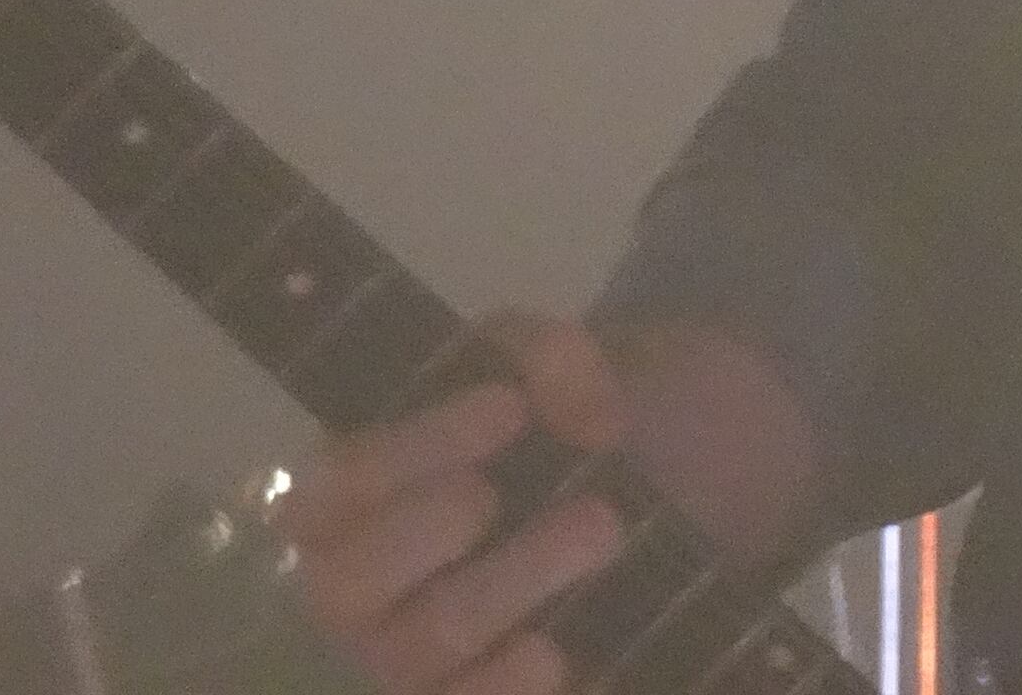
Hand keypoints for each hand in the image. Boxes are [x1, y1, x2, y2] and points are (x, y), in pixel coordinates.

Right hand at [281, 312, 633, 694]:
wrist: (682, 498)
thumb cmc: (590, 425)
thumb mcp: (574, 362)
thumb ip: (557, 359)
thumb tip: (585, 416)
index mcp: (364, 486)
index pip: (340, 479)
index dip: (415, 443)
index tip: (508, 406)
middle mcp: (368, 582)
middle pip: (342, 584)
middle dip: (427, 527)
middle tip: (499, 491)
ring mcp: (413, 658)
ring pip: (420, 646)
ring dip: (508, 584)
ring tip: (601, 529)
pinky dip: (505, 685)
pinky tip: (557, 650)